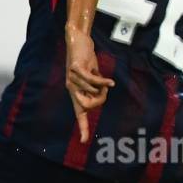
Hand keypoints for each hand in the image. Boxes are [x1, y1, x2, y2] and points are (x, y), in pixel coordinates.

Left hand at [65, 27, 113, 142]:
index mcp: (75, 92)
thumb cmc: (87, 60)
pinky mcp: (76, 69)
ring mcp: (72, 79)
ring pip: (93, 92)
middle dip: (101, 99)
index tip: (84, 141)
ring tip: (103, 78)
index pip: (79, 114)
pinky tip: (110, 82)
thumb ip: (96, 89)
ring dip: (103, 86)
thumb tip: (100, 98)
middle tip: (104, 89)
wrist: (78, 41)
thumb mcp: (94, 77)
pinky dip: (104, 82)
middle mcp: (71, 88)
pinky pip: (93, 81)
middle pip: (90, 105)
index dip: (82, 127)